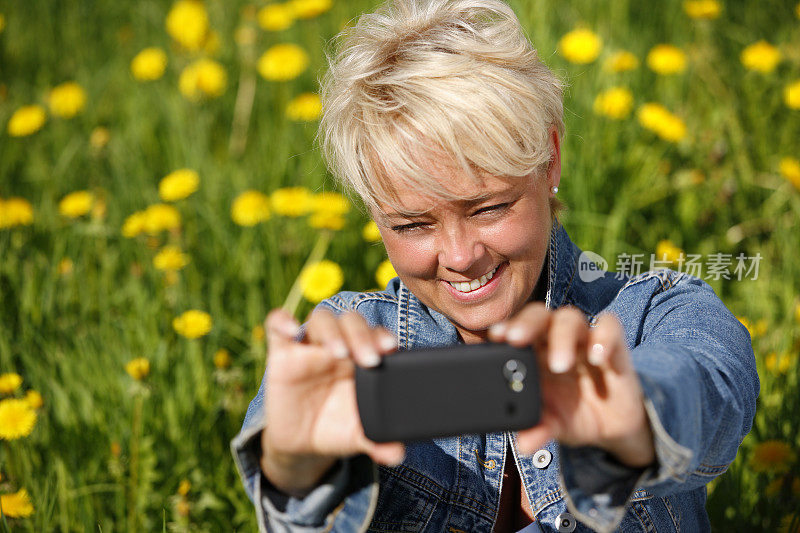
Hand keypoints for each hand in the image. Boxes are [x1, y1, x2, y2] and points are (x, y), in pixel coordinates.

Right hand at [260, 308, 405, 496]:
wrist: (302, 443)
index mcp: (363, 358)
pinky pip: (277, 327)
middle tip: (369, 359)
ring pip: (322, 320)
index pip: (375, 334)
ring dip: (333, 332)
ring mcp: (311, 347)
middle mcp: (340, 346)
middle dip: (362, 335)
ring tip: (339, 353)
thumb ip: (378, 441)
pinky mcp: (282, 354)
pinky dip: (281, 321)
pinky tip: (289, 328)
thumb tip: (397, 454)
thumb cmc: (336, 427)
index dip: (383, 336)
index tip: (391, 348)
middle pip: (351, 322)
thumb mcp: (357, 435)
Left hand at [488, 303, 654, 467]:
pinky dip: (604, 338)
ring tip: (559, 365)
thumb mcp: (554, 426)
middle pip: (539, 316)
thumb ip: (539, 430)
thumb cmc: (574, 415)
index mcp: (534, 354)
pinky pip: (611, 327)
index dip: (504, 329)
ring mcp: (585, 341)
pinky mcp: (615, 347)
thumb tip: (524, 444)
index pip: (515, 331)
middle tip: (515, 339)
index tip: (494, 337)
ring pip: (570, 318)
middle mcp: (556, 341)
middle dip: (526, 324)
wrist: (612, 428)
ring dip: (562, 337)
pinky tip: (597, 357)